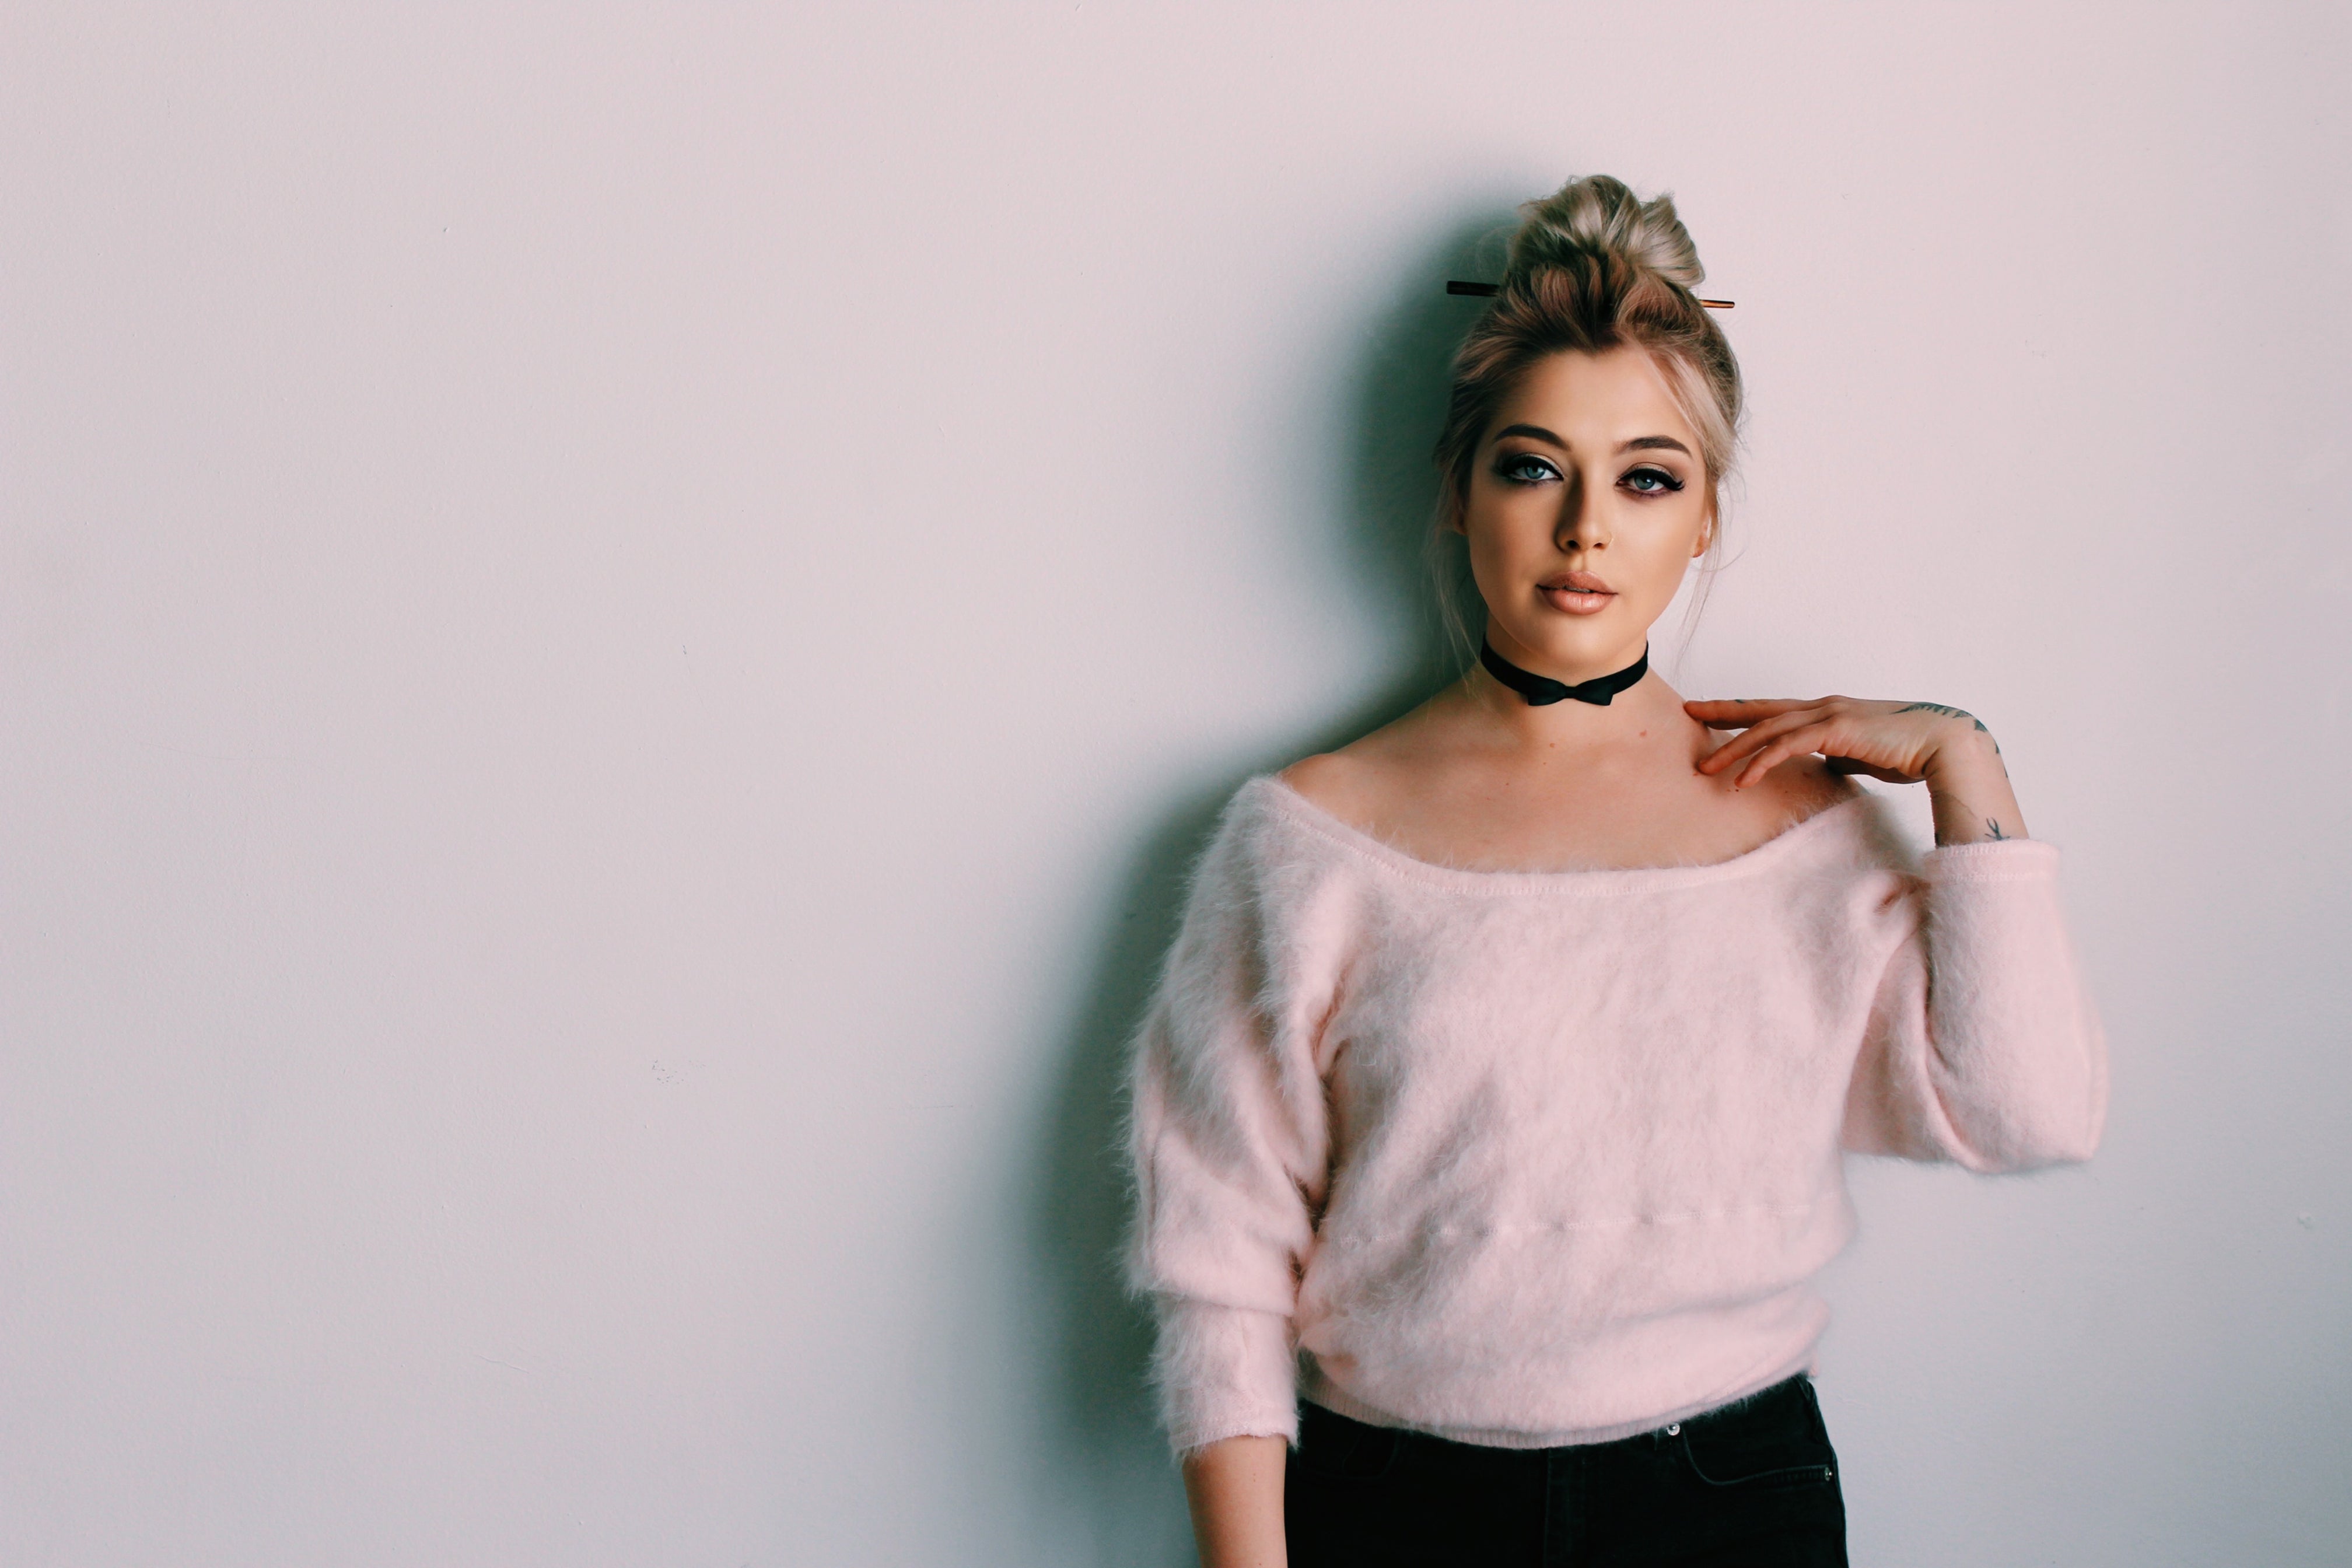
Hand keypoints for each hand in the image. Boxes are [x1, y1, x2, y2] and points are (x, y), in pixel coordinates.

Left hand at [1684, 696, 1992, 788]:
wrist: (1945, 745)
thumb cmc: (1909, 752)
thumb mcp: (1862, 755)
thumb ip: (1839, 755)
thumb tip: (1826, 764)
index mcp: (1827, 711)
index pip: (1774, 709)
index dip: (1740, 710)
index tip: (1709, 712)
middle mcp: (1823, 706)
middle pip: (1761, 709)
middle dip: (1721, 712)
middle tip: (1687, 713)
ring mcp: (1829, 714)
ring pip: (1768, 729)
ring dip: (1734, 749)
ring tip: (1706, 769)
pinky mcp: (1836, 729)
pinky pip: (1788, 745)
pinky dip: (1762, 761)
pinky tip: (1743, 780)